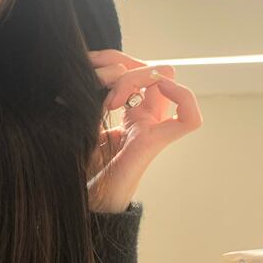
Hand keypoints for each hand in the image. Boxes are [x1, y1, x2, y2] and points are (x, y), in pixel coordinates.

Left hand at [86, 49, 203, 211]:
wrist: (76, 203)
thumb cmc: (74, 167)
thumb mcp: (77, 121)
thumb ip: (85, 97)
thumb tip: (87, 70)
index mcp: (127, 114)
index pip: (133, 69)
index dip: (113, 60)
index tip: (88, 67)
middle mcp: (142, 119)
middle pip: (149, 70)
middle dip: (123, 63)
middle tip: (97, 75)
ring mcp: (150, 129)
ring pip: (165, 82)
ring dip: (137, 76)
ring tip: (109, 97)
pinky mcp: (153, 143)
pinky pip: (189, 119)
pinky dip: (181, 97)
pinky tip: (146, 93)